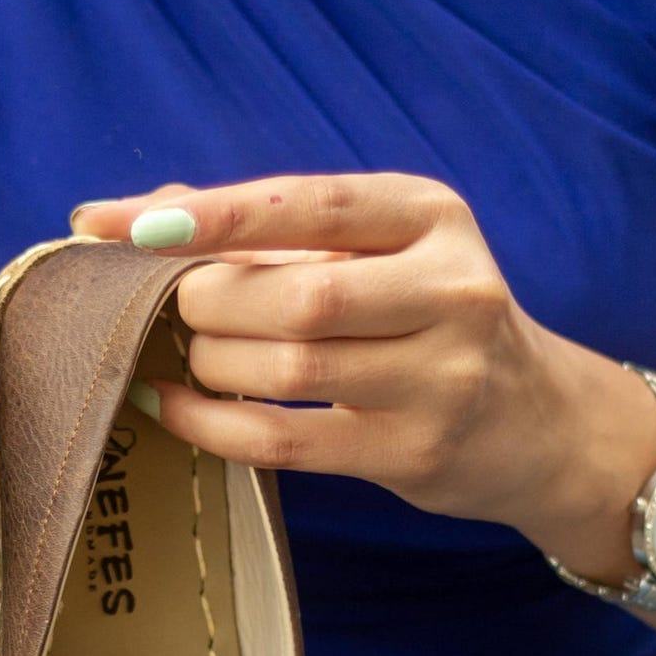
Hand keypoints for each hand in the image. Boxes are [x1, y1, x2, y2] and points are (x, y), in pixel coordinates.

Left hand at [72, 175, 655, 573]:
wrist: (533, 420)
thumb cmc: (421, 319)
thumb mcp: (375, 252)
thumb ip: (271, 226)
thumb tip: (142, 211)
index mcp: (430, 217)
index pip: (308, 204)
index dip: (211, 216)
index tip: (121, 224)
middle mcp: (450, 289)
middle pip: (297, 295)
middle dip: (208, 303)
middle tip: (172, 310)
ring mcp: (441, 377)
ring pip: (289, 368)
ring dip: (211, 364)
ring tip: (188, 358)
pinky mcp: (414, 452)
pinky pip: (283, 440)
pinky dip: (210, 424)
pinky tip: (170, 405)